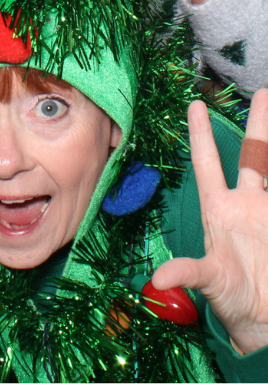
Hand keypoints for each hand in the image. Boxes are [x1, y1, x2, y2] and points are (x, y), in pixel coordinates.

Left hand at [152, 89, 267, 354]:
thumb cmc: (230, 298)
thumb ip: (187, 273)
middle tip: (265, 92)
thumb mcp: (208, 282)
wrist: (264, 321)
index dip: (201, 134)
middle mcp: (247, 205)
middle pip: (256, 157)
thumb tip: (157, 278)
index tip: (195, 104)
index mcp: (220, 209)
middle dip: (262, 125)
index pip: (208, 163)